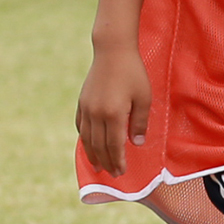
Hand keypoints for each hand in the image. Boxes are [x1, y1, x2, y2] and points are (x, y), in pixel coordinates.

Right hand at [75, 44, 151, 177]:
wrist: (112, 50)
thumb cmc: (133, 72)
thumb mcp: (143, 97)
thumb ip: (139, 122)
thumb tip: (136, 144)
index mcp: (114, 114)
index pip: (115, 146)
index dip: (118, 161)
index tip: (121, 172)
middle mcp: (97, 114)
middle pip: (100, 146)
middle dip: (107, 162)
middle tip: (113, 174)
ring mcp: (87, 108)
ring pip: (88, 139)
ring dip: (93, 155)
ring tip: (98, 167)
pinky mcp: (82, 102)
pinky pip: (80, 126)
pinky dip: (84, 139)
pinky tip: (88, 146)